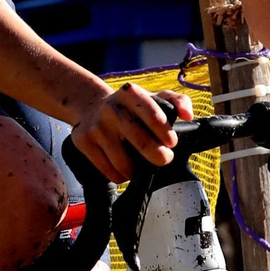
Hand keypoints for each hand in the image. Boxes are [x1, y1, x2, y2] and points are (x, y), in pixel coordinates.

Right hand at [69, 83, 195, 182]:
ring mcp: (95, 125)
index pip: (153, 115)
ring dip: (136, 171)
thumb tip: (187, 115)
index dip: (165, 133)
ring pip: (122, 162)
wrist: (91, 106)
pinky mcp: (82, 140)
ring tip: (141, 168)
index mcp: (130, 94)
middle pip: (139, 141)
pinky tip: (124, 171)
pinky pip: (106, 169)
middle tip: (163, 159)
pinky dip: (119, 176)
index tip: (171, 143)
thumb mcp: (153, 97)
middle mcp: (111, 108)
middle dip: (157, 156)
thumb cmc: (130, 107)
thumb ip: (178, 101)